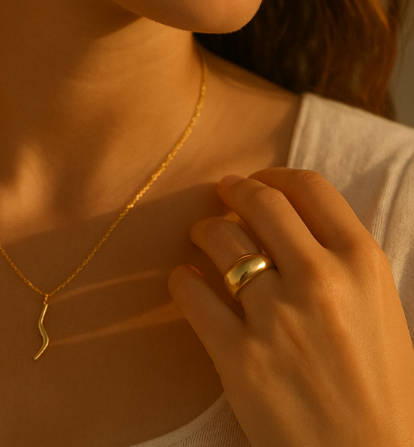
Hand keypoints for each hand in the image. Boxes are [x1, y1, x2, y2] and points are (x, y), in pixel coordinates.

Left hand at [168, 168, 413, 446]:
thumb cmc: (380, 390)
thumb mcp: (379, 309)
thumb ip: (341, 259)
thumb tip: (289, 219)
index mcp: (363, 263)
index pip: (309, 187)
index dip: (274, 174)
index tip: (258, 179)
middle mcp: (320, 280)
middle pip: (260, 201)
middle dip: (233, 190)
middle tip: (221, 194)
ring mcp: (277, 316)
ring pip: (220, 239)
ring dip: (204, 230)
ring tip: (201, 237)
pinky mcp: (239, 356)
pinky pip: (191, 292)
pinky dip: (183, 279)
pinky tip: (187, 280)